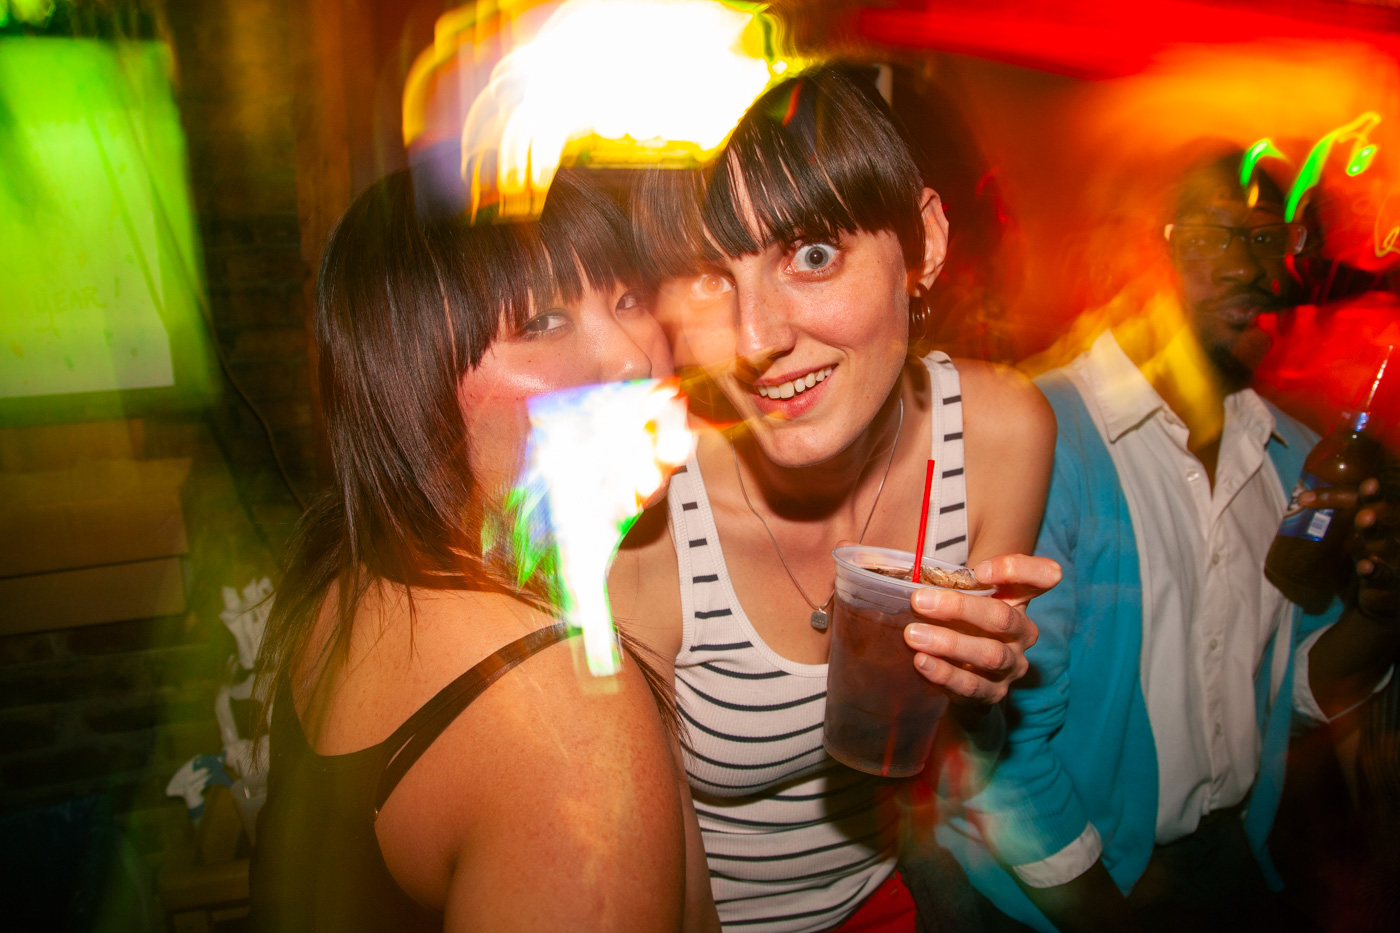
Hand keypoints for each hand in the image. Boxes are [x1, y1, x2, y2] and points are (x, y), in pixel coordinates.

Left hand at [902, 554, 1059, 703]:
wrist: (962, 675)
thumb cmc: (960, 622)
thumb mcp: (961, 596)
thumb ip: (946, 577)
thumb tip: (897, 563)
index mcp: (1019, 599)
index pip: (1043, 576)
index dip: (1016, 570)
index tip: (980, 570)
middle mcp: (1022, 632)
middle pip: (1003, 617)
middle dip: (960, 608)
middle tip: (919, 601)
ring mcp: (1012, 665)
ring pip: (989, 655)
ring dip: (949, 644)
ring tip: (913, 634)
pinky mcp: (995, 693)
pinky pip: (972, 686)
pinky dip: (945, 674)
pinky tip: (921, 662)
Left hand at [1299, 475, 1399, 623]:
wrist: (1379, 602)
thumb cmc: (1364, 560)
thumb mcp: (1351, 538)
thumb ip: (1337, 521)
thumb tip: (1298, 500)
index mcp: (1384, 521)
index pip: (1370, 498)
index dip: (1345, 491)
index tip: (1305, 496)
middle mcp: (1394, 536)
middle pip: (1391, 511)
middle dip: (1377, 497)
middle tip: (1369, 484)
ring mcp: (1395, 559)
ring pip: (1387, 542)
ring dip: (1374, 529)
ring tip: (1365, 516)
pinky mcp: (1389, 582)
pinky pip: (1383, 575)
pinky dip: (1374, 570)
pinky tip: (1365, 566)